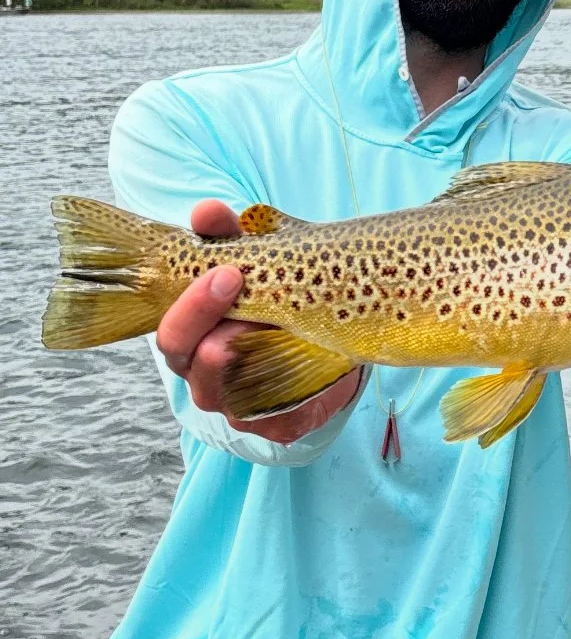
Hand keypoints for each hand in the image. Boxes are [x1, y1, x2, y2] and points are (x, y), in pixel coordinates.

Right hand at [156, 199, 361, 442]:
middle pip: (189, 360)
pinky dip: (294, 384)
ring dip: (256, 351)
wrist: (332, 339)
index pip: (169, 331)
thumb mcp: (258, 258)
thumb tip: (206, 212)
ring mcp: (237, 406)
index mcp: (188, 339)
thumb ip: (229, 236)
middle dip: (213, 321)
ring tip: (285, 320)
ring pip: (231, 387)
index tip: (227, 271)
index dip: (192, 303)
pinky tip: (311, 355)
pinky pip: (279, 413)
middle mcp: (203, 377)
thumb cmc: (281, 294)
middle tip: (245, 286)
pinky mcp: (279, 426)